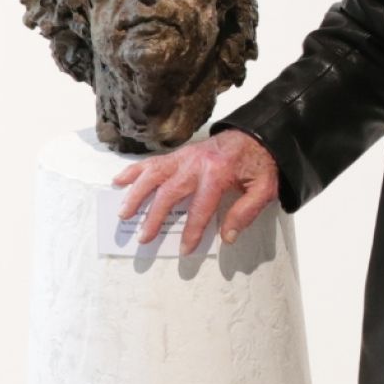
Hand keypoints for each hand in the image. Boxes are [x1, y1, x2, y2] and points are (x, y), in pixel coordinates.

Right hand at [112, 130, 279, 254]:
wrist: (258, 133)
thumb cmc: (260, 163)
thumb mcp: (264, 188)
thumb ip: (246, 212)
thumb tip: (227, 237)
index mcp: (219, 172)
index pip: (201, 207)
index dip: (192, 230)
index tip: (185, 249)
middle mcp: (197, 163)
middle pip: (170, 192)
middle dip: (155, 217)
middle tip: (144, 238)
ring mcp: (185, 156)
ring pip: (154, 174)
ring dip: (137, 194)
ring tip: (124, 214)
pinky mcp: (180, 153)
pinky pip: (154, 161)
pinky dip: (134, 170)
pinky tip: (119, 181)